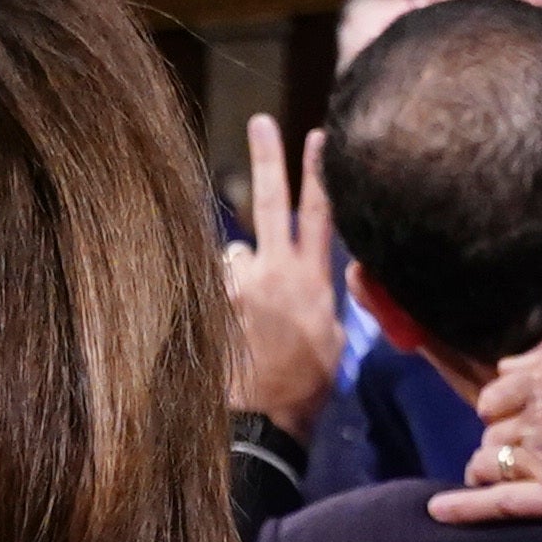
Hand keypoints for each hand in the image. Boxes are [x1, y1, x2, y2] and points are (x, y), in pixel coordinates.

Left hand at [226, 116, 345, 437]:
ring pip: (235, 257)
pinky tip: (229, 327)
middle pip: (269, 201)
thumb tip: (311, 273)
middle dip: (268, 158)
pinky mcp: (210, 300)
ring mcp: (238, 283)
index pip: (319, 213)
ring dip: (239, 277)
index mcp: (313, 279)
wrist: (265, 419)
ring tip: (248, 321)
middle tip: (261, 122)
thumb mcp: (332, 337)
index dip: (319, 172)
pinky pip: (214, 283)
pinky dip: (220, 298)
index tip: (318, 136)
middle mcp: (274, 270)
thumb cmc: (304, 385)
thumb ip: (321, 295)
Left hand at [431, 330, 541, 525]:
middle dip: (503, 441)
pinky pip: (499, 504)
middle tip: (527, 453)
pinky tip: (440, 512)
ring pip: (492, 464)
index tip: (518, 419)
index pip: (497, 393)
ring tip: (503, 479)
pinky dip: (464, 508)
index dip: (504, 409)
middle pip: (493, 431)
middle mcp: (540, 411)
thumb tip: (517, 360)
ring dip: (492, 470)